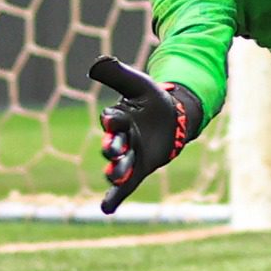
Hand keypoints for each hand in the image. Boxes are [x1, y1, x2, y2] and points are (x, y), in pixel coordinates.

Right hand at [89, 56, 200, 214]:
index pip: (112, 120)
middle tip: (112, 150)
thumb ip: (118, 74)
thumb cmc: (152, 100)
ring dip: (116, 172)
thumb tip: (98, 62)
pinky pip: (125, 186)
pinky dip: (114, 197)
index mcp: (118, 118)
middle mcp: (120, 139)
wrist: (172, 118)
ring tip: (115, 176)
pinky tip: (106, 209)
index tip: (113, 118)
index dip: (112, 120)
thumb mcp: (139, 84)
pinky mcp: (139, 170)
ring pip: (118, 167)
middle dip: (112, 148)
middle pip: (112, 146)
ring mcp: (129, 157)